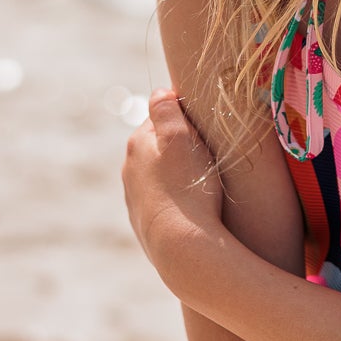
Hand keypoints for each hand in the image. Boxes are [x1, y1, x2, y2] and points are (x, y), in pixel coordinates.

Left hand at [122, 88, 222, 285]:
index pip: (162, 117)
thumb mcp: (180, 139)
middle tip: (211, 156)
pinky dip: (176, 199)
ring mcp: (134, 197)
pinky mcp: (144, 222)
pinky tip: (194, 208)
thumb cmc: (188, 189)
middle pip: (160, 146)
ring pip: (160, 174)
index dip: (187, 119)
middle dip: (183, 147)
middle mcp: (129, 169)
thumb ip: (167, 109)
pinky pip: (163, 200)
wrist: (182, 248)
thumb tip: (160, 92)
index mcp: (137, 144)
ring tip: (205, 185)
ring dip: (179, 175)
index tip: (208, 130)